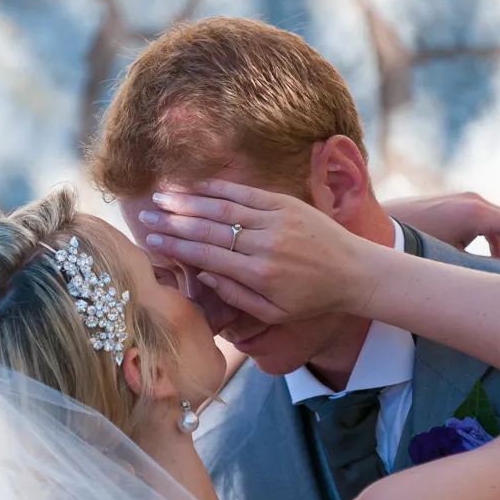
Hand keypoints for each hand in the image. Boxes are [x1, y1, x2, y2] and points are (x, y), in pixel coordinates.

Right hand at [140, 180, 368, 322]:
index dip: (176, 246)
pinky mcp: (286, 204)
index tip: (151, 239)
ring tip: (161, 197)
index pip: (207, 256)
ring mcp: (276, 221)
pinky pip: (246, 194)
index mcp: (259, 275)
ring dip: (189, 201)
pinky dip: (218, 189)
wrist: (354, 272)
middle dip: (173, 222)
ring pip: (223, 209)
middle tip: (144, 216)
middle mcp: (265, 245)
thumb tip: (202, 274)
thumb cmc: (311, 298)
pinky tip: (197, 187)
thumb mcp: (273, 312)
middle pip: (208, 230)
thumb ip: (235, 295)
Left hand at [384, 192, 499, 266]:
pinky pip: (485, 224)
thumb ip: (479, 270)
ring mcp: (463, 201)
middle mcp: (473, 201)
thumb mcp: (449, 262)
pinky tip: (499, 261)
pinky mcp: (453, 207)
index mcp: (476, 212)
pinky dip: (497, 241)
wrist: (374, 228)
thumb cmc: (409, 247)